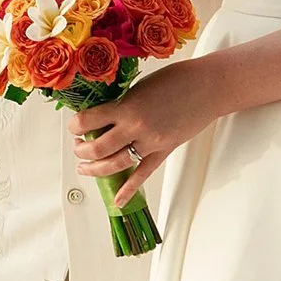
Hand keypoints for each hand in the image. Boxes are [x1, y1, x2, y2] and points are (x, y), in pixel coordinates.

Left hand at [67, 58, 221, 206]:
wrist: (208, 87)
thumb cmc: (176, 79)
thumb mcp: (140, 86)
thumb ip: (121, 103)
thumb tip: (100, 116)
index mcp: (127, 106)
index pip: (88, 121)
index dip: (75, 126)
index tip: (73, 127)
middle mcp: (136, 127)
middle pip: (98, 147)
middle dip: (82, 150)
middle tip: (78, 147)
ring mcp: (150, 143)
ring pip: (115, 165)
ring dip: (95, 168)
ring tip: (85, 167)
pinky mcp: (163, 152)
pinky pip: (142, 175)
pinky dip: (128, 190)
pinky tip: (117, 200)